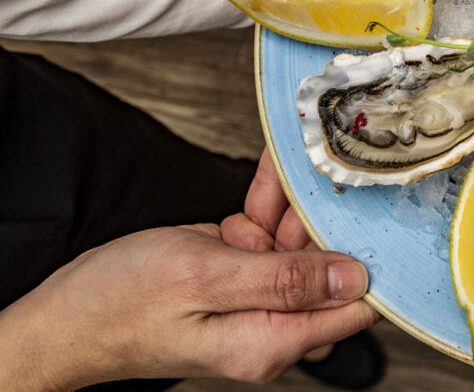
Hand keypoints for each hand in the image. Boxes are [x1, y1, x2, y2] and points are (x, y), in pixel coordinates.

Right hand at [0, 154, 378, 389]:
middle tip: (318, 176)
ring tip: (287, 167)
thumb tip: (356, 280)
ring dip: (291, 204)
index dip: (371, 260)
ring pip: (297, 241)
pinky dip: (265, 206)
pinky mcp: (237, 274)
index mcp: (272, 340)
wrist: (65, 311)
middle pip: (329, 266)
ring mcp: (255, 297)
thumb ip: (284, 280)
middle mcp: (271, 322)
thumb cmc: (119, 304)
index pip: (355, 308)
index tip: (374, 214)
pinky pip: (267, 234)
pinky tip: (267, 179)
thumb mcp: (205, 279)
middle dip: (322, 219)